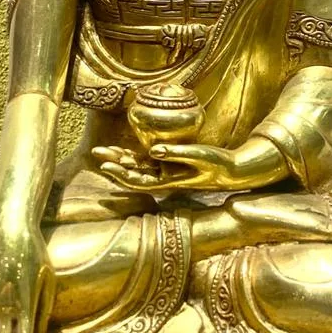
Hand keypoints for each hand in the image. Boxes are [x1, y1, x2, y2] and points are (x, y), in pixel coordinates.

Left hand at [92, 142, 251, 192]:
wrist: (234, 170)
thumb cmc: (219, 164)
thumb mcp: (200, 155)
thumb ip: (176, 153)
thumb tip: (152, 150)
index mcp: (169, 182)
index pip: (138, 181)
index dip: (120, 174)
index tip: (105, 165)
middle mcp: (165, 179)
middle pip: (133, 174)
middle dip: (114, 164)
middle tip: (96, 152)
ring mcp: (168, 172)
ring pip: (138, 168)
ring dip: (121, 160)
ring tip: (103, 151)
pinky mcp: (172, 165)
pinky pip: (148, 162)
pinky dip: (135, 157)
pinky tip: (123, 151)